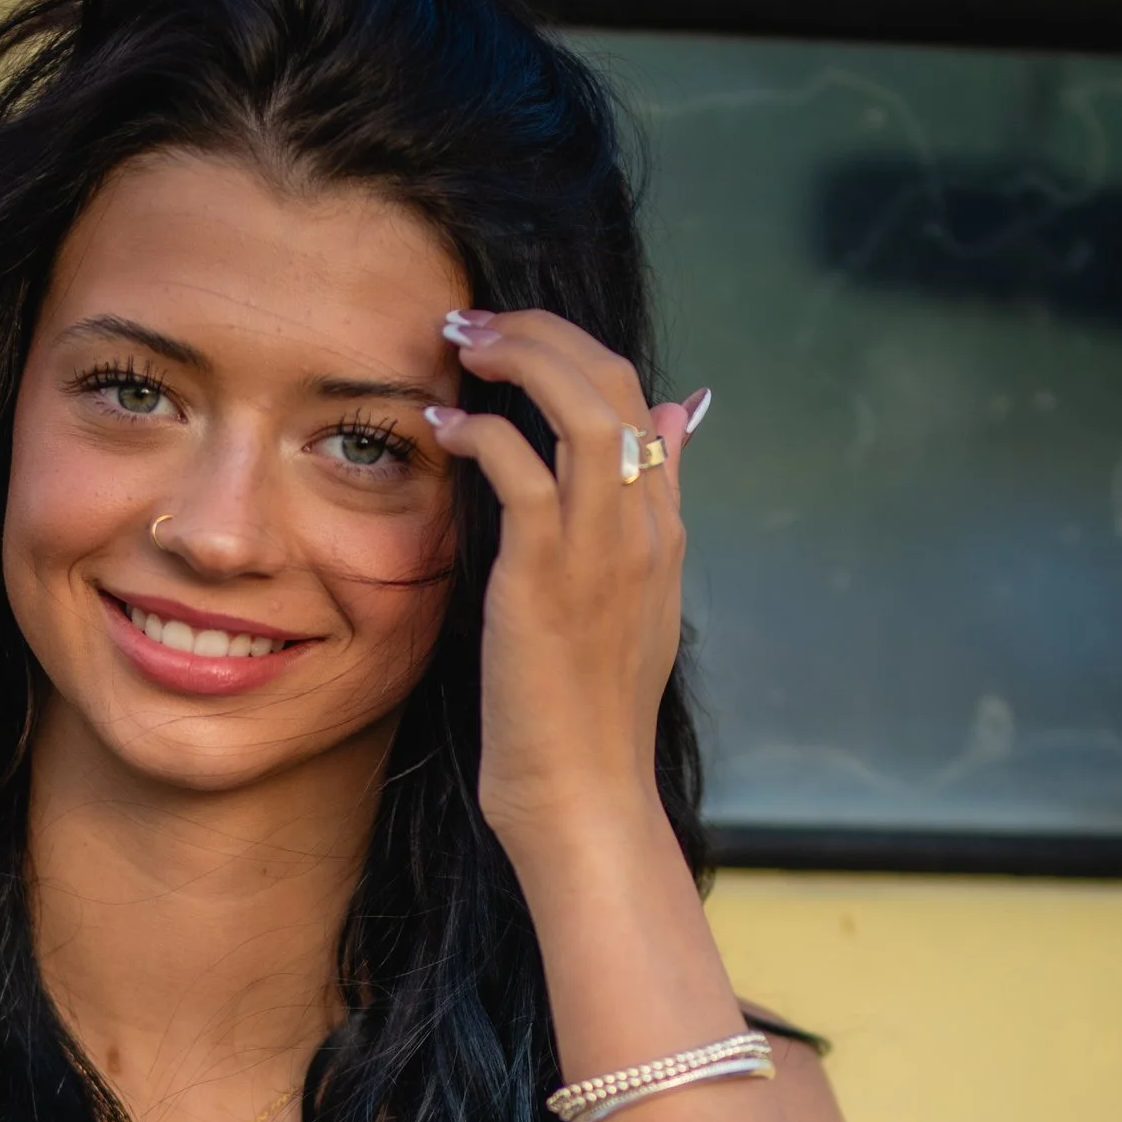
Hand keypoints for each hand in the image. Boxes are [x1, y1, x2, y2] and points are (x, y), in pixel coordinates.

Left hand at [426, 311, 705, 887]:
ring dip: (519, 357)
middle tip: (476, 323)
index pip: (638, 403)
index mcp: (661, 533)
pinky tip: (443, 430)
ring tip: (463, 344)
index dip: (576, 354)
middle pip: (615, 384)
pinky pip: (523, 471)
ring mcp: (602, 552)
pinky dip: (480, 434)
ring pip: (583, 408)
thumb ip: (647, 514)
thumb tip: (678, 420)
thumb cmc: (587, 718)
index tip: (514, 345)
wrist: (583, 798)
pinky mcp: (548, 579)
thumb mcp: (632, 605)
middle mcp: (642, 530)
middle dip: (544, 333)